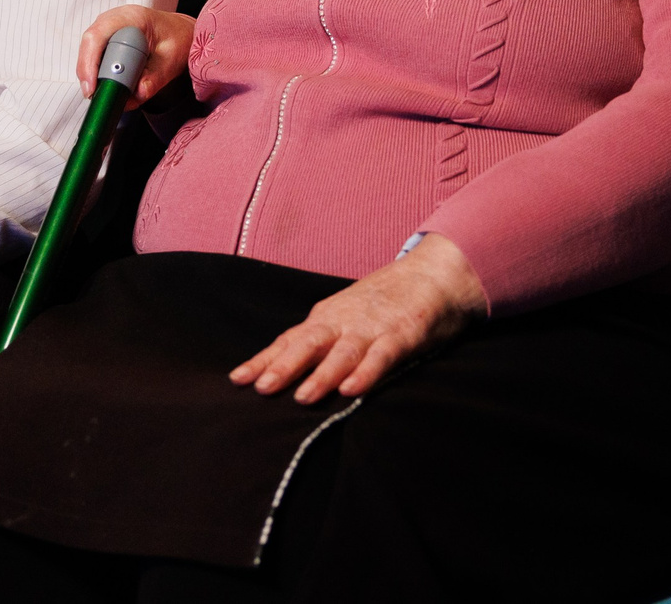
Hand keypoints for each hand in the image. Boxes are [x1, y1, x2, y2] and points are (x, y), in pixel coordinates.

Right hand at [76, 5, 193, 104]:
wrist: (182, 32)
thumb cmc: (178, 39)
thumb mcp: (171, 61)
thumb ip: (154, 78)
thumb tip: (137, 94)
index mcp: (132, 17)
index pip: (98, 35)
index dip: (90, 62)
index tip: (92, 88)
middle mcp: (115, 19)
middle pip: (89, 45)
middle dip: (88, 72)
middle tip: (94, 96)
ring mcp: (109, 28)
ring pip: (88, 51)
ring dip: (92, 75)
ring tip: (103, 95)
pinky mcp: (107, 39)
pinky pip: (95, 56)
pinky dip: (98, 74)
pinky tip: (107, 87)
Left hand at [232, 234, 487, 404]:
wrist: (433, 272)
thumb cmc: (385, 301)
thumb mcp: (345, 316)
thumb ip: (320, 341)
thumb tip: (282, 369)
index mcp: (327, 318)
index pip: (289, 341)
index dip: (264, 360)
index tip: (237, 380)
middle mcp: (344, 321)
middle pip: (308, 343)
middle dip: (284, 366)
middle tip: (260, 389)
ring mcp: (372, 327)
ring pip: (343, 352)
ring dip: (322, 374)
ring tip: (303, 397)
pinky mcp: (403, 335)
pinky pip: (382, 356)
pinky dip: (367, 373)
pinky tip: (352, 390)